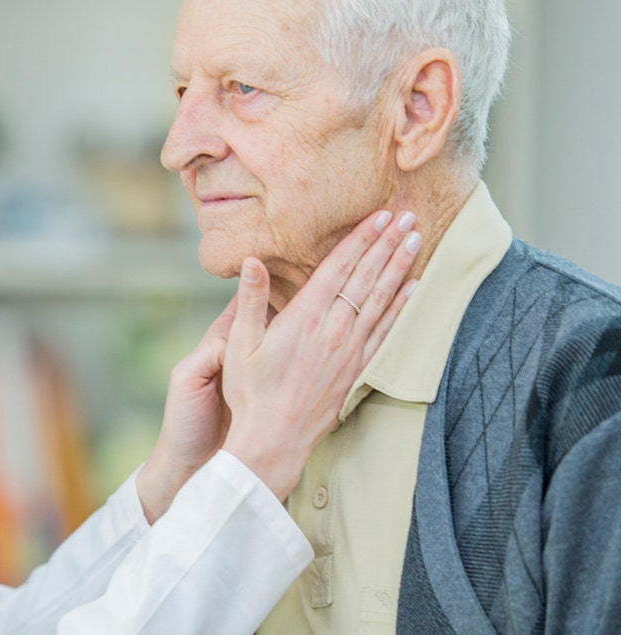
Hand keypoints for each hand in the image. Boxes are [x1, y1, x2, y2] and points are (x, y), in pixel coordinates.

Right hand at [135, 210, 419, 520]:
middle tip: (407, 216)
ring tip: (415, 239)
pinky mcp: (357, 370)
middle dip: (387, 243)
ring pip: (381, 299)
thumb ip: (250, 300)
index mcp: (303, 317)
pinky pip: (386, 331)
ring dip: (400, 266)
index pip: (338, 268)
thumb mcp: (240, 344)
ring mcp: (349, 350)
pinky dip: (402, 307)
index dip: (360, 239)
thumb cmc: (250, 393)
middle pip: (366, 277)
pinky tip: (413, 288)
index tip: (378, 216)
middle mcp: (333, 329)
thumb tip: (252, 260)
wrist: (274, 439)